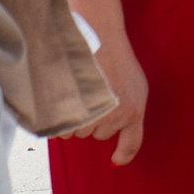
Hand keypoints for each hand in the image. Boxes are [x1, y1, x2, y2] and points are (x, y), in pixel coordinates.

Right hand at [64, 27, 147, 163]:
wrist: (94, 33)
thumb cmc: (113, 55)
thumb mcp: (134, 83)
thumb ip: (129, 108)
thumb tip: (119, 139)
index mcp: (133, 109)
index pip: (131, 143)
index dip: (123, 154)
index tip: (116, 160)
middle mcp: (112, 116)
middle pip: (98, 134)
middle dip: (94, 119)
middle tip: (92, 93)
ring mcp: (89, 114)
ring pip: (77, 131)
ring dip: (75, 117)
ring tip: (78, 90)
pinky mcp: (67, 110)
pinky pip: (60, 127)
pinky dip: (58, 117)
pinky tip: (63, 97)